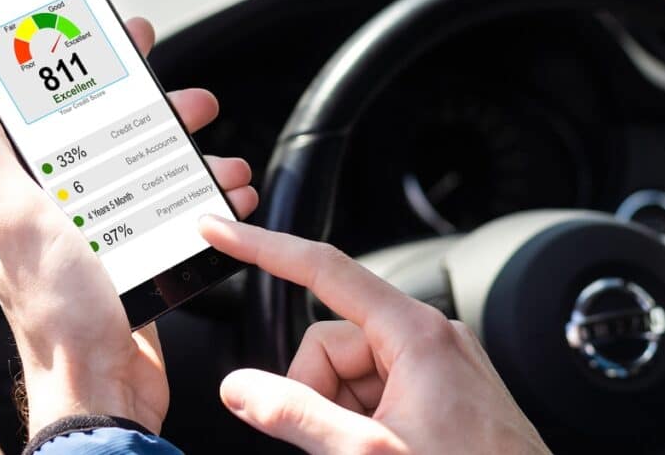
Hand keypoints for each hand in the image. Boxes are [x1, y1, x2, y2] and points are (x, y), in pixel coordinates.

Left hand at [0, 17, 257, 435]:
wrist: (103, 387)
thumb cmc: (59, 316)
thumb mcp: (19, 223)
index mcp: (31, 194)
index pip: (57, 115)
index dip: (90, 75)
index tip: (122, 47)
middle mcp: (67, 211)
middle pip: (117, 141)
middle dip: (160, 116)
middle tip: (193, 103)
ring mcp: (107, 237)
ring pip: (154, 178)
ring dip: (194, 163)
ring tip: (224, 163)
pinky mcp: (140, 261)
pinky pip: (175, 218)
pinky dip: (206, 206)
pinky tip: (228, 200)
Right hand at [198, 217, 549, 453]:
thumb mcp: (370, 454)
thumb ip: (296, 416)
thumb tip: (240, 389)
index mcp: (416, 333)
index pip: (324, 270)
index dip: (265, 249)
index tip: (224, 232)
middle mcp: (429, 337)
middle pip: (331, 342)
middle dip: (317, 394)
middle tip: (335, 444)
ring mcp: (436, 365)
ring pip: (350, 373)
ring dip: (341, 415)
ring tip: (369, 451)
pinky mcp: (440, 391)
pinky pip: (377, 390)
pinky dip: (362, 421)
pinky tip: (383, 449)